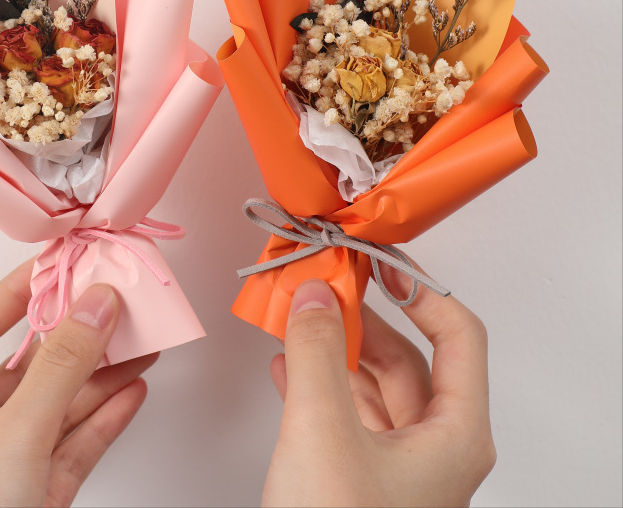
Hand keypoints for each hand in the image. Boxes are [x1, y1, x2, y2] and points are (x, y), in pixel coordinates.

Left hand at [0, 259, 157, 506]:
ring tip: (138, 338)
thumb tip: (94, 307)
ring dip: (103, 373)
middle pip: (27, 367)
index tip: (54, 266)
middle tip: (110, 301)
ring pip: (60, 403)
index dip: (14, 294)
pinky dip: (109, 416)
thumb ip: (59, 370)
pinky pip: (78, 442)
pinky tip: (133, 389)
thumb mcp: (9, 443)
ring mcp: (5, 468)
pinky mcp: (39, 496)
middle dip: (74, 335)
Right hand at [263, 268, 495, 507]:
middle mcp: (436, 450)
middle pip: (407, 359)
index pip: (458, 336)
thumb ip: (318, 352)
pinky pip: (347, 415)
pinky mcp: (363, 480)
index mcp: (455, 437)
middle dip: (363, 320)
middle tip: (328, 288)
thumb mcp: (324, 431)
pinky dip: (318, 386)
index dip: (420, 292)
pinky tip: (287, 368)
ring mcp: (400, 467)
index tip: (380, 265)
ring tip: (300, 321)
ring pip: (374, 386)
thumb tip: (316, 296)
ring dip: (335, 351)